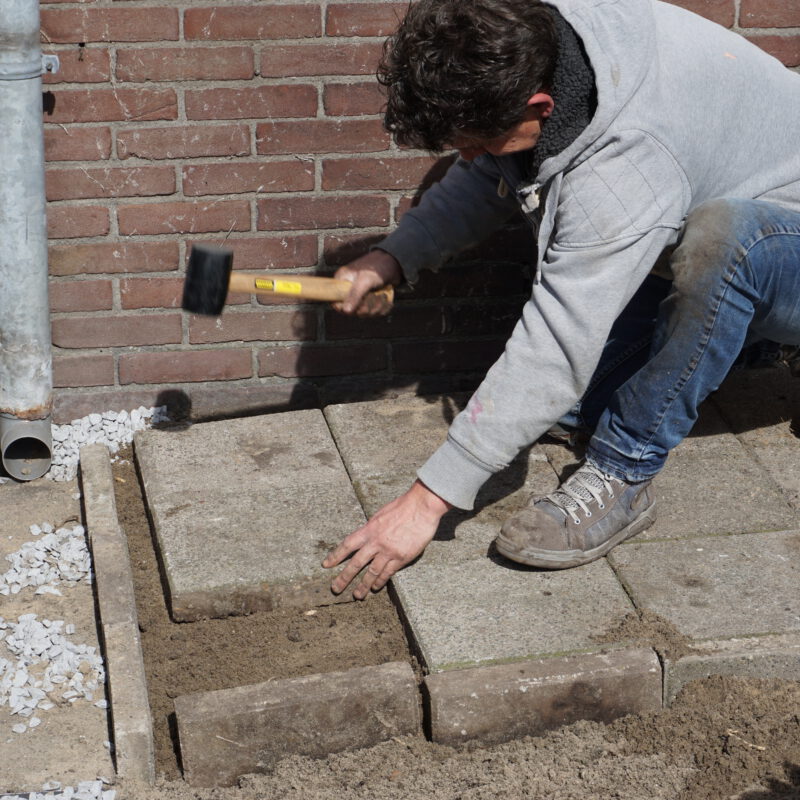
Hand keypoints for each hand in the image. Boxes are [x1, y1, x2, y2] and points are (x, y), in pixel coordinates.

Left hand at [322, 480, 451, 599]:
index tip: (326, 565)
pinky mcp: (401, 557)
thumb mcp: (380, 515)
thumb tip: (365, 537)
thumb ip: (372, 528)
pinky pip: (388, 573)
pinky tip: (375, 587)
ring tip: (357, 595)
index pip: (347, 545)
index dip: (335, 555)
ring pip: (371, 572)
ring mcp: (388, 551)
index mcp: (369, 529)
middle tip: (335, 588)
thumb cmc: (402, 507)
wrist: (421, 507)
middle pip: (356, 563)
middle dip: (344, 577)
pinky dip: (380, 581)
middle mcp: (376, 542)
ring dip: (363, 585)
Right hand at [333, 249, 401, 316]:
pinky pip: (375, 312)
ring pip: (365, 313)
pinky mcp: (371, 299)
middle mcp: (349, 290)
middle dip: (367, 308)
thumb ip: (354, 295)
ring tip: (383, 296)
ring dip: (376, 308)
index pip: (336, 303)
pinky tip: (387, 300)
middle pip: (353, 311)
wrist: (394, 262)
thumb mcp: (364, 281)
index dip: (346, 309)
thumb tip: (345, 311)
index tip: (358, 306)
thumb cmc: (377, 267)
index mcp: (342, 282)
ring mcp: (361, 296)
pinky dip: (383, 308)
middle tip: (375, 297)